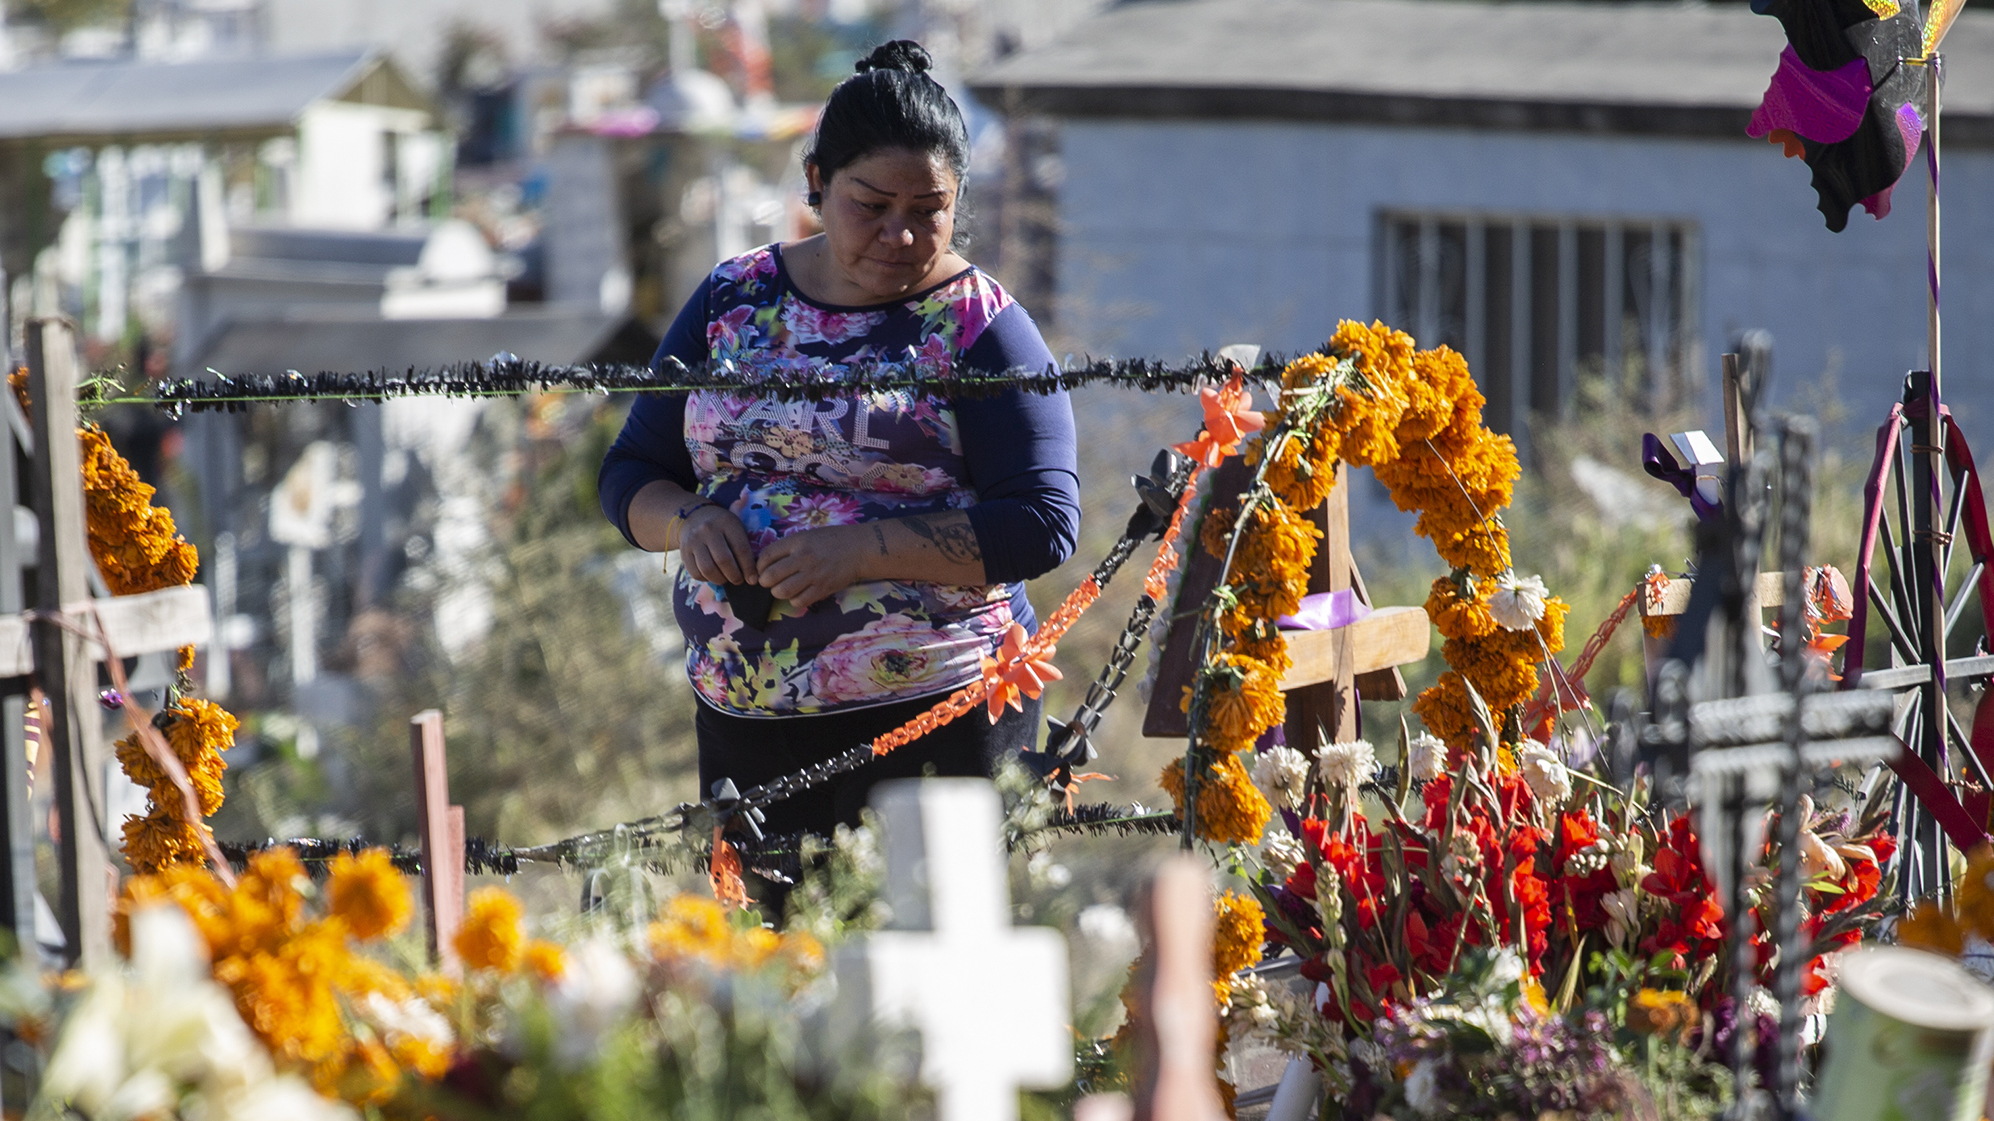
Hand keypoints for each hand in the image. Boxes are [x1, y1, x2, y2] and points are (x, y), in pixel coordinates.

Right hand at [678, 505, 757, 584]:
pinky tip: (713, 576)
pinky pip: (695, 573)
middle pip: (723, 560)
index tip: (753, 579)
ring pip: (708, 569)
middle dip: (734, 576)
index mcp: (727, 522)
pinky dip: (706, 579)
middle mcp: (708, 530)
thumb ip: (744, 546)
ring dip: (720, 580)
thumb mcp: (735, 527)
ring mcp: (694, 541)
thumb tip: (752, 576)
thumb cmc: (722, 527)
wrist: (694, 517)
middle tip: (739, 581)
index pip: (740, 549)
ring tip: (726, 579)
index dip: (748, 568)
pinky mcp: (684, 552)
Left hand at [755, 525, 871, 608]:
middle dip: (765, 581)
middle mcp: (803, 558)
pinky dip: (794, 600)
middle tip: (770, 581)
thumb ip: (788, 547)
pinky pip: (799, 601)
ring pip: (782, 592)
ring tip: (783, 588)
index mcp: (797, 542)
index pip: (767, 556)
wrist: (858, 549)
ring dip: (778, 592)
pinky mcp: (823, 589)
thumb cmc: (832, 540)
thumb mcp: (807, 535)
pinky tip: (798, 594)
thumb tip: (768, 563)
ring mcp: (813, 575)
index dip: (759, 565)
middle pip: (770, 576)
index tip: (762, 569)